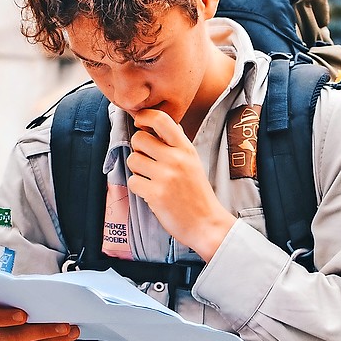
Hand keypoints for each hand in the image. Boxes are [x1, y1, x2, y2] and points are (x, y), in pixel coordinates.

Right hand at [0, 304, 78, 340]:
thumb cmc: (22, 315)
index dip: (7, 317)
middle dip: (45, 331)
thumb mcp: (21, 305)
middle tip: (65, 326)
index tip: (23, 315)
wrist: (17, 336)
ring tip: (70, 334)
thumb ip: (30, 304)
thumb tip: (55, 305)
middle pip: (18, 336)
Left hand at [127, 107, 235, 261]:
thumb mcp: (193, 161)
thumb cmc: (198, 193)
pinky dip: (139, 187)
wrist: (207, 224)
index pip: (161, 119)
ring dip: (137, 170)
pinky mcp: (155, 194)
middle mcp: (175, 159)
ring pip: (132, 160)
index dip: (144, 116)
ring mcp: (165, 177)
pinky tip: (151, 192)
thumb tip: (159, 123)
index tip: (140, 122)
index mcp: (185, 148)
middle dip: (138, 149)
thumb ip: (177, 143)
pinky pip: (133, 181)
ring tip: (151, 178)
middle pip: (138, 138)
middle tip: (148, 160)